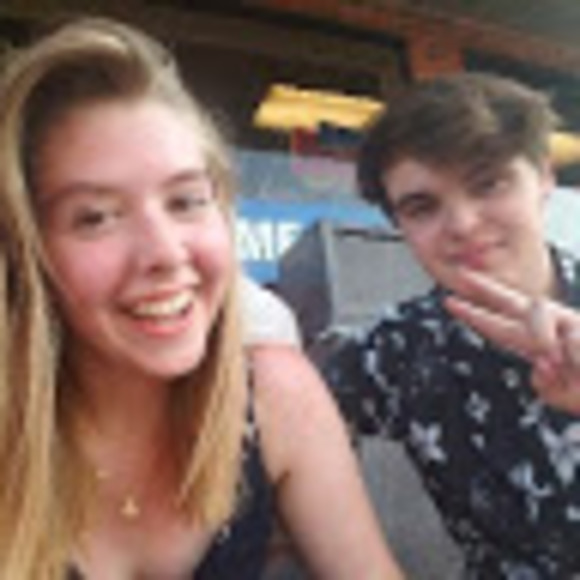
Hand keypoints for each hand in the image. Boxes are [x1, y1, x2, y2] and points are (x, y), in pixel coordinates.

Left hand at [445, 269, 579, 414]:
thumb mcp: (563, 395)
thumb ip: (545, 385)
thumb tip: (541, 364)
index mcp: (541, 345)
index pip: (502, 326)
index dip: (476, 313)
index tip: (451, 301)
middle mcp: (555, 329)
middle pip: (514, 302)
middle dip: (485, 289)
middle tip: (458, 274)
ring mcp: (573, 324)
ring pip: (535, 308)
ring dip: (539, 334)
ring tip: (562, 361)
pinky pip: (568, 338)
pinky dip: (574, 359)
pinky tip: (579, 366)